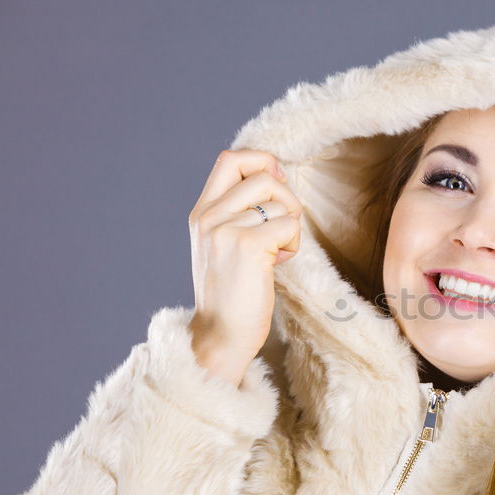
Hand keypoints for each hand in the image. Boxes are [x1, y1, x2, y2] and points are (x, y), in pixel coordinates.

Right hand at [187, 149, 303, 387]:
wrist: (220, 335)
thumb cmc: (232, 294)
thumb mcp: (224, 245)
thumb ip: (238, 213)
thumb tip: (277, 179)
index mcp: (202, 213)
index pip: (231, 158)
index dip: (262, 161)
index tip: (277, 184)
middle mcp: (209, 216)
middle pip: (264, 175)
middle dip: (286, 199)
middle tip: (282, 228)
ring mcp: (226, 230)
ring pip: (281, 201)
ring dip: (290, 226)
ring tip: (277, 253)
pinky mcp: (248, 246)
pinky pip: (289, 225)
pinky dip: (293, 245)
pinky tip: (279, 264)